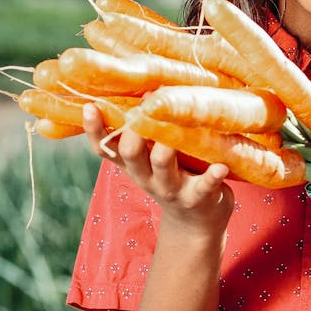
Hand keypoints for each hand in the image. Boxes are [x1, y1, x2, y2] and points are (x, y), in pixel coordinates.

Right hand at [82, 104, 234, 230]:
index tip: (89, 106)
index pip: (104, 148)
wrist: (196, 222)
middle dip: (135, 131)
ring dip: (165, 148)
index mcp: (132, 164)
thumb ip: (141, 133)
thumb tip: (138, 89)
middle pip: (131, 153)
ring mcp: (172, 188)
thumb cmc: (173, 178)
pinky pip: (205, 186)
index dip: (94, 130)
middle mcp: (147, 177)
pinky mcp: (199, 197)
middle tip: (145, 106)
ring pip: (162, 165)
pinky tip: (220, 167)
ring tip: (172, 130)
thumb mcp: (149, 160)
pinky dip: (212, 176)